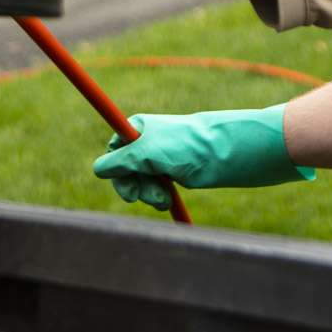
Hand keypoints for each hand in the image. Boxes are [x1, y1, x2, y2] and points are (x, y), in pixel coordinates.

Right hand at [92, 104, 314, 210]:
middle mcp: (150, 141)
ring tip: (164, 197)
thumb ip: (121, 161)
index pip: (114, 148)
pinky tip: (168, 203)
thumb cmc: (191, 147)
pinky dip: (159, 198)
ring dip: (147, 194)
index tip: (126, 177)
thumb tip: (98, 168)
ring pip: (141, 182)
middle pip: (125, 169)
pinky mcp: (177, 173)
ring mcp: (163, 158)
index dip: (116, 167)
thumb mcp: (149, 152)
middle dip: (132, 185)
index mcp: (140, 127)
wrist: (233, 152)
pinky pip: (157, 189)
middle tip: (145, 195)